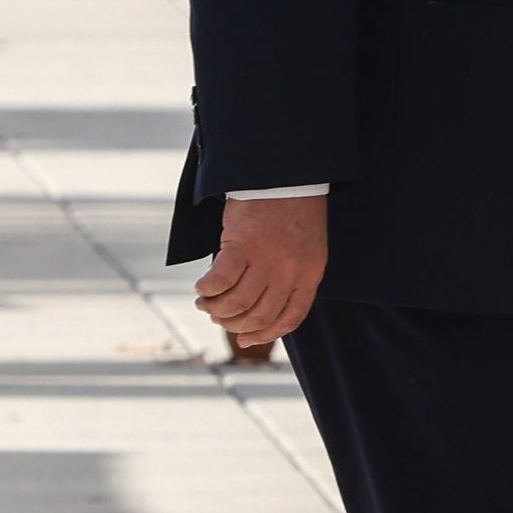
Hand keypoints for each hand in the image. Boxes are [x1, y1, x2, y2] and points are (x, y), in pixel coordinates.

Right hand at [193, 189, 328, 348]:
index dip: (264, 334)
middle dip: (234, 324)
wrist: (288, 173)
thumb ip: (291, 277)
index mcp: (310, 274)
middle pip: (259, 316)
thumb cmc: (294, 210)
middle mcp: (290, 272)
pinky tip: (202, 286)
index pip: (289, 318)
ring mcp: (267, 260)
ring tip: (205, 303)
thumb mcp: (305, 249)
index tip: (244, 339)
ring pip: (237, 303)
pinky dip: (208, 289)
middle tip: (219, 317)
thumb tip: (260, 312)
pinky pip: (220, 281)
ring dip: (216, 309)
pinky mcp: (242, 245)